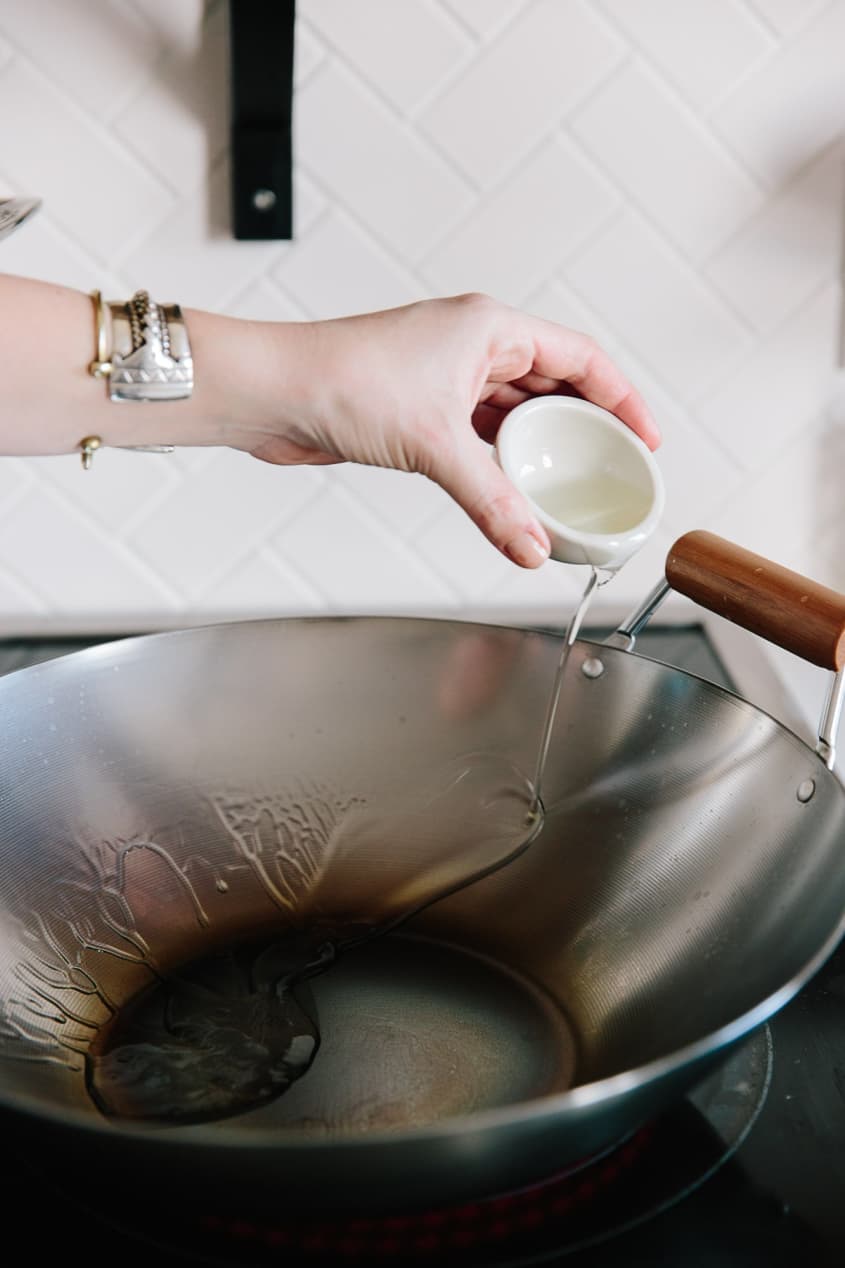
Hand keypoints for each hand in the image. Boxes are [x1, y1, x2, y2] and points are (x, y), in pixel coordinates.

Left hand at [237, 294, 659, 569]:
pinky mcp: (421, 411)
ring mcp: (446, 379)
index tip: (644, 438)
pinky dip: (500, 466)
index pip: (581, 358)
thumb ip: (491, 500)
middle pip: (552, 387)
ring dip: (538, 452)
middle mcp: (473, 347)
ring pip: (513, 416)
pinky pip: (479, 440)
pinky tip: (513, 493)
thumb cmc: (341, 381)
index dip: (621, 398)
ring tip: (568, 490)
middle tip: (610, 471)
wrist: (273, 394)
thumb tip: (530, 545)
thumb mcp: (434, 445)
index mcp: (490, 329)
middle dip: (583, 429)